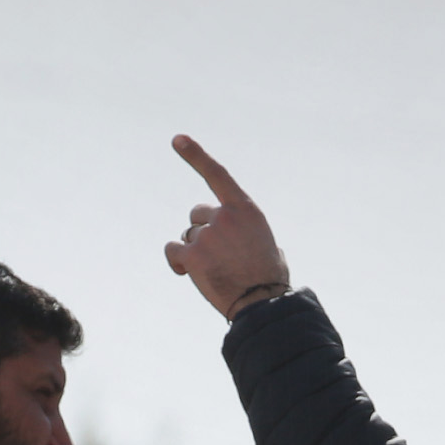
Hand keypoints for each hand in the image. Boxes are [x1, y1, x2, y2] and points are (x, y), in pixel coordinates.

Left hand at [162, 135, 291, 317]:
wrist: (263, 305)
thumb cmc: (270, 279)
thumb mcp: (268, 244)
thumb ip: (248, 231)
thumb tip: (242, 239)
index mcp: (246, 210)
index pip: (217, 175)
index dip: (196, 155)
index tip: (178, 139)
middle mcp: (224, 217)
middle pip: (198, 215)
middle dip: (203, 232)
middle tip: (219, 256)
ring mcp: (207, 235)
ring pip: (188, 236)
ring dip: (195, 251)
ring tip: (214, 270)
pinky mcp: (192, 255)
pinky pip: (174, 250)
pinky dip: (177, 260)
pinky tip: (188, 273)